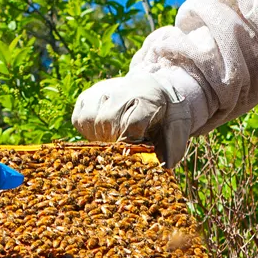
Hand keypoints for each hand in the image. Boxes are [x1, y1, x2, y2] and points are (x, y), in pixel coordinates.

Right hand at [72, 73, 193, 165]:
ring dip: (99, 136)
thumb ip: (172, 149)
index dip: (130, 143)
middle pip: (106, 122)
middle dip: (113, 141)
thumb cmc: (167, 114)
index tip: (132, 153)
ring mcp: (102, 90)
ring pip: (89, 120)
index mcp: (147, 97)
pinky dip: (87, 131)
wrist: (156, 89)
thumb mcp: (178, 128)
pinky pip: (79, 119)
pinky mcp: (88, 96)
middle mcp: (121, 90)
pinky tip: (102, 132)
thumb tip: (162, 168)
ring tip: (113, 139)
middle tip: (123, 148)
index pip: (132, 123)